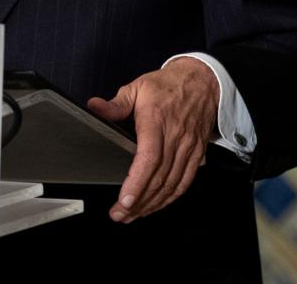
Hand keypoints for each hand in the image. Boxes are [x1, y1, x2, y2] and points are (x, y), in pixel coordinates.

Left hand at [86, 57, 218, 221]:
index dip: (137, 183)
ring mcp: (188, 148)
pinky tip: (157, 205)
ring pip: (172, 185)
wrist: (202, 82)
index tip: (124, 200)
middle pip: (158, 178)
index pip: (148, 159)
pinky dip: (170, 198)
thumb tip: (94, 107)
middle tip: (119, 214)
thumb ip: (116, 103)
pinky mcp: (197, 155)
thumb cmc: (167, 86)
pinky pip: (185, 182)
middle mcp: (175, 138)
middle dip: (138, 202)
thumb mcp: (137, 87)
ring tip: (133, 215)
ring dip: (152, 204)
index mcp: (157, 121)